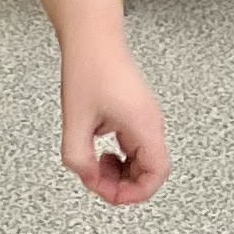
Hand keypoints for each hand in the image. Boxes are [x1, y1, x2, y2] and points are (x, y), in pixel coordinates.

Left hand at [60, 37, 167, 207]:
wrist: (92, 39)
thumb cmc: (90, 68)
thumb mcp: (76, 120)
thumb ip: (78, 157)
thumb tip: (88, 176)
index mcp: (144, 126)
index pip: (157, 173)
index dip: (135, 193)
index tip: (110, 195)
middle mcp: (150, 124)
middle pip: (149, 172)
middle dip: (122, 184)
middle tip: (94, 178)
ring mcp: (143, 120)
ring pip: (140, 161)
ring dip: (118, 171)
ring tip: (94, 163)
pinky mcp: (134, 115)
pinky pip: (132, 147)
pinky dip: (116, 157)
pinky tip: (98, 149)